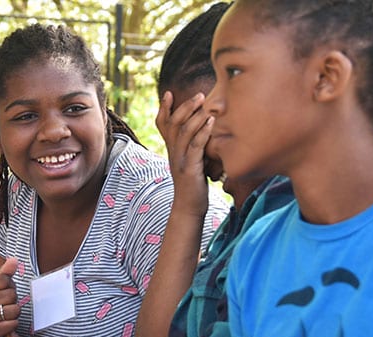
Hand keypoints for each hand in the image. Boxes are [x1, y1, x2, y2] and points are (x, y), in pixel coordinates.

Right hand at [0, 258, 19, 336]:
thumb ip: (4, 273)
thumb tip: (14, 260)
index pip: (4, 279)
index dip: (9, 285)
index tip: (2, 290)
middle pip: (11, 294)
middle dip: (12, 299)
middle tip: (3, 303)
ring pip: (15, 309)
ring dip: (14, 311)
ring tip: (5, 312)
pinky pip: (14, 323)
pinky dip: (13, 323)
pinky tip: (4, 322)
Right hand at [156, 91, 216, 216]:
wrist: (190, 208)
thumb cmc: (195, 185)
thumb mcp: (192, 162)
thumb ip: (194, 148)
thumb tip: (205, 132)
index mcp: (172, 150)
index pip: (162, 126)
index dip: (163, 109)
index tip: (168, 93)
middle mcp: (172, 153)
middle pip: (173, 124)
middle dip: (185, 107)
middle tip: (199, 94)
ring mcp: (180, 160)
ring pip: (183, 132)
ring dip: (195, 115)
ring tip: (205, 102)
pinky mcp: (190, 169)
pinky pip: (195, 146)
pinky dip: (203, 132)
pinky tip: (211, 122)